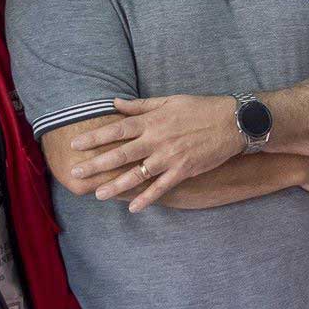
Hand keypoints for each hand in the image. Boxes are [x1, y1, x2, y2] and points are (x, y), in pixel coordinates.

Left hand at [72, 95, 244, 211]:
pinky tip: (133, 207)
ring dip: (116, 185)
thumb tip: (114, 102)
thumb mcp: (169, 100)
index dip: (95, 137)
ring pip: (137, 174)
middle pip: (121, 154)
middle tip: (76, 174)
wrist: (232, 122)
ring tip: (98, 194)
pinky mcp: (183, 170)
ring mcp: (170, 157)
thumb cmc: (200, 108)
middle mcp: (157, 140)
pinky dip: (147, 198)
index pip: (117, 129)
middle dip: (97, 164)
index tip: (76, 145)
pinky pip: (161, 187)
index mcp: (152, 121)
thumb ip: (140, 105)